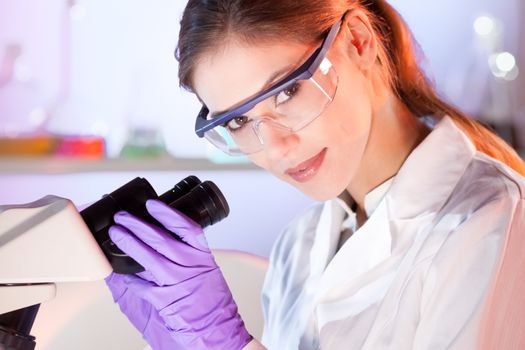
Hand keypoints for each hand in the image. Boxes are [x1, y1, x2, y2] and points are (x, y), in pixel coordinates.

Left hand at [106, 199, 251, 349]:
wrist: (218, 327)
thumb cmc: (213, 299)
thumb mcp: (208, 269)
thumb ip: (189, 254)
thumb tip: (164, 239)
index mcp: (202, 255)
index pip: (185, 227)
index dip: (167, 213)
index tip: (152, 204)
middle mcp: (190, 266)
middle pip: (160, 239)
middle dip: (137, 225)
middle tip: (122, 217)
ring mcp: (176, 282)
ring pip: (147, 258)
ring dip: (128, 243)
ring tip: (116, 233)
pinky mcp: (164, 299)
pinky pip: (141, 285)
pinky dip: (129, 278)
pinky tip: (119, 272)